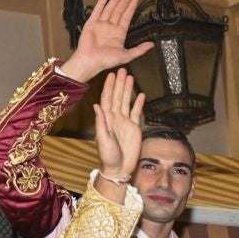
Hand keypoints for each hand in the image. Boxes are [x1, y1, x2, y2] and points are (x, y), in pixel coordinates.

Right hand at [60, 0, 151, 82]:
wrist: (90, 61)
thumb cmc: (106, 60)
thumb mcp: (127, 55)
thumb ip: (139, 49)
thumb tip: (152, 45)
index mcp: (119, 34)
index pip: (127, 17)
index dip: (131, 8)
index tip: (135, 0)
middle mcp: (110, 27)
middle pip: (119, 11)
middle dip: (124, 1)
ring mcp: (101, 24)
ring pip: (109, 8)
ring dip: (115, 0)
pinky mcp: (91, 23)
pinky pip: (97, 11)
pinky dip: (101, 3)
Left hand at [91, 68, 144, 188]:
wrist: (119, 168)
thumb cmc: (108, 156)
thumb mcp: (103, 139)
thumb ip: (101, 122)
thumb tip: (97, 105)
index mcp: (106, 119)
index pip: (107, 99)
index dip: (108, 87)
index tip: (110, 75)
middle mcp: (115, 118)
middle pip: (117, 96)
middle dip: (119, 83)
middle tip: (122, 70)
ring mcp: (125, 122)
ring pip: (126, 101)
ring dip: (128, 89)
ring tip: (130, 77)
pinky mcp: (134, 128)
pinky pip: (136, 112)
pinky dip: (139, 103)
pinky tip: (141, 94)